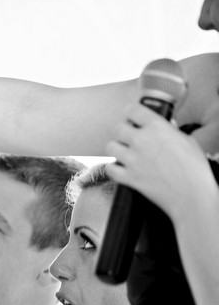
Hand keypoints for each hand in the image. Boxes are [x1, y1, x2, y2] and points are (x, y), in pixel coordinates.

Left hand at [105, 103, 214, 220]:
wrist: (192, 195)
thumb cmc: (194, 169)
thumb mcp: (187, 141)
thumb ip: (170, 131)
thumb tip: (163, 126)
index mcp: (157, 127)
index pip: (132, 110)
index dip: (130, 113)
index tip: (131, 118)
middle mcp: (142, 140)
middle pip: (118, 128)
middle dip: (123, 132)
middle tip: (130, 138)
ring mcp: (133, 159)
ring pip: (110, 147)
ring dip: (117, 149)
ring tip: (125, 153)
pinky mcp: (128, 176)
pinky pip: (109, 168)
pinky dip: (114, 169)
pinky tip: (121, 168)